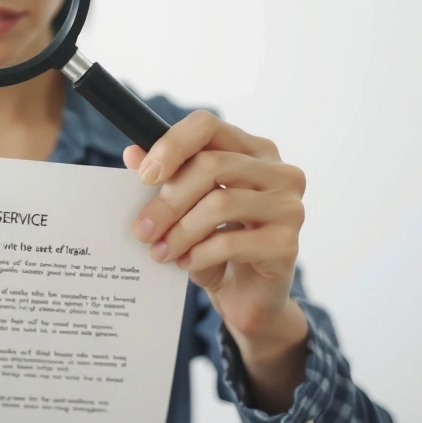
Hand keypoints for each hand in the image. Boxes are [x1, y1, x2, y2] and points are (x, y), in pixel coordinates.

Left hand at [125, 110, 306, 341]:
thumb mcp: (185, 208)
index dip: (172, 145)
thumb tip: (132, 154)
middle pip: (212, 165)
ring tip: (159, 252)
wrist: (247, 297)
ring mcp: (289, 207)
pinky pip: (232, 242)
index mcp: (253, 150)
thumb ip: (164, 178)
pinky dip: (199, 253)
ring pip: (221, 204)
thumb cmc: (216, 243)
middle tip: (142, 229)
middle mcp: (279, 171)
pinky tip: (185, 263)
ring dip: (180, 231)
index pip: (208, 125)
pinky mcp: (287, 245)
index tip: (145, 176)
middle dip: (169, 200)